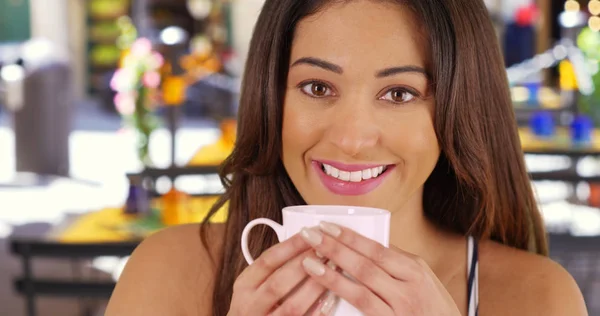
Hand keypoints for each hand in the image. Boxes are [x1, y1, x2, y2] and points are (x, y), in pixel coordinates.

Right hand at [228, 231, 338, 315]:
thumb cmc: (255, 306)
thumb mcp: (253, 284)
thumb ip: (272, 268)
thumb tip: (304, 244)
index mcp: (244, 286)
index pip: (267, 261)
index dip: (290, 245)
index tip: (309, 233)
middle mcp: (251, 306)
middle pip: (279, 282)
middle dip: (304, 264)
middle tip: (324, 250)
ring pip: (293, 306)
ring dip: (315, 287)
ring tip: (332, 271)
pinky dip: (318, 312)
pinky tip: (331, 299)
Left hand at [299, 223, 461, 315]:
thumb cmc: (433, 308)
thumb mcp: (422, 279)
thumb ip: (395, 263)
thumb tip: (364, 243)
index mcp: (415, 272)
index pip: (377, 250)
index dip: (349, 238)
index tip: (327, 226)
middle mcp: (408, 291)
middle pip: (365, 267)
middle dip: (334, 249)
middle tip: (310, 235)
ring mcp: (399, 313)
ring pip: (360, 293)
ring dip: (331, 277)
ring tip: (309, 263)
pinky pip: (362, 313)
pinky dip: (341, 302)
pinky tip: (323, 295)